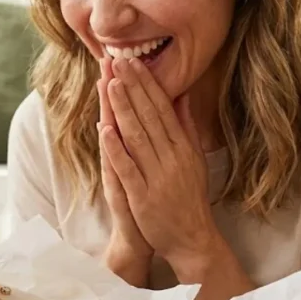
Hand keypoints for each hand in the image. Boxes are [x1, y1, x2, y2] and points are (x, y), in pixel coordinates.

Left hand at [99, 57, 218, 268]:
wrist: (192, 239)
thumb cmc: (190, 197)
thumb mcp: (194, 159)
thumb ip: (187, 127)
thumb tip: (182, 95)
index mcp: (183, 147)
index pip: (163, 108)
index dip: (147, 83)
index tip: (134, 61)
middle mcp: (172, 158)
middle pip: (149, 116)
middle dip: (132, 87)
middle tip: (117, 60)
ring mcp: (157, 177)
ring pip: (137, 137)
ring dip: (124, 109)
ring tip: (111, 83)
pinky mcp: (143, 196)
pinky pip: (128, 168)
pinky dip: (116, 148)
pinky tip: (105, 128)